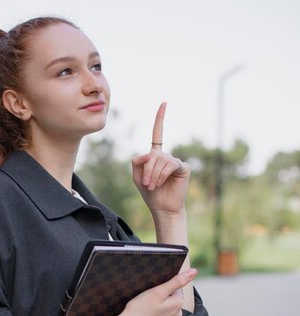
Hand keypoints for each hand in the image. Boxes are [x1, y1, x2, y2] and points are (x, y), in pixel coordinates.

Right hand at [112, 268, 197, 315]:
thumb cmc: (140, 309)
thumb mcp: (158, 291)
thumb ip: (177, 281)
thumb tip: (194, 272)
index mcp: (178, 304)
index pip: (174, 289)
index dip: (162, 289)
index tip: (151, 293)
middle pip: (171, 300)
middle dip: (161, 298)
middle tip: (147, 300)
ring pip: (166, 310)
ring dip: (158, 308)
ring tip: (145, 309)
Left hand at [131, 102, 190, 216]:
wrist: (162, 207)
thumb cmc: (150, 193)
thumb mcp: (137, 177)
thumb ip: (137, 162)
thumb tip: (148, 153)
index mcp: (156, 156)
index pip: (158, 134)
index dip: (160, 119)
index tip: (164, 104)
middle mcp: (167, 156)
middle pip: (153, 154)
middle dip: (147, 169)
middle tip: (146, 183)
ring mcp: (175, 161)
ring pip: (161, 160)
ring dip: (154, 174)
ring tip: (153, 185)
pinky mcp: (183, 167)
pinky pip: (170, 164)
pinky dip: (162, 174)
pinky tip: (161, 183)